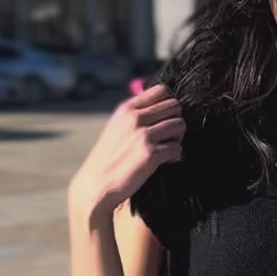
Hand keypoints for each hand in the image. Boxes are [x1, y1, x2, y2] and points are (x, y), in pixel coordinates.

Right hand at [67, 82, 184, 226]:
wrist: (96, 185)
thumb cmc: (109, 158)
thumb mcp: (117, 127)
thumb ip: (135, 115)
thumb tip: (159, 106)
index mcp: (127, 109)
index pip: (162, 90)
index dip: (169, 104)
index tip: (165, 119)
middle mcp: (135, 118)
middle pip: (175, 106)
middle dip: (176, 120)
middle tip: (168, 136)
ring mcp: (143, 135)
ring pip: (180, 125)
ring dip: (177, 138)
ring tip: (166, 148)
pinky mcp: (151, 154)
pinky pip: (178, 148)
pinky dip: (174, 156)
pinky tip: (163, 161)